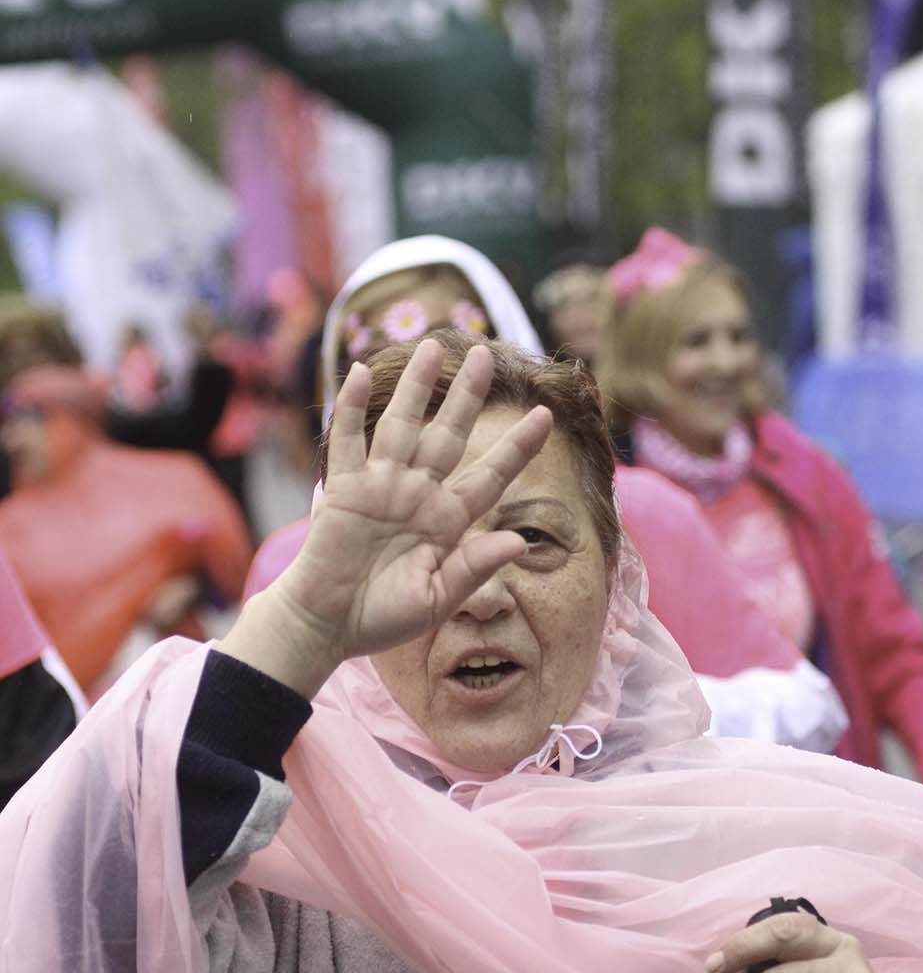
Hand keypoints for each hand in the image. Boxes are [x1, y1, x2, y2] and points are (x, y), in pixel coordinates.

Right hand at [222, 339, 551, 695]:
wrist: (327, 626)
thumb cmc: (382, 617)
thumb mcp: (438, 598)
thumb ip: (475, 567)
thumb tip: (520, 541)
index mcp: (447, 521)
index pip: (490, 476)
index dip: (516, 447)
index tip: (545, 418)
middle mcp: (418, 494)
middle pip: (448, 434)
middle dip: (467, 395)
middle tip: (486, 354)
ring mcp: (380, 487)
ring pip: (402, 425)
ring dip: (416, 387)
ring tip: (432, 346)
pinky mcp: (344, 489)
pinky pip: (349, 441)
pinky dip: (352, 407)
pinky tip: (364, 372)